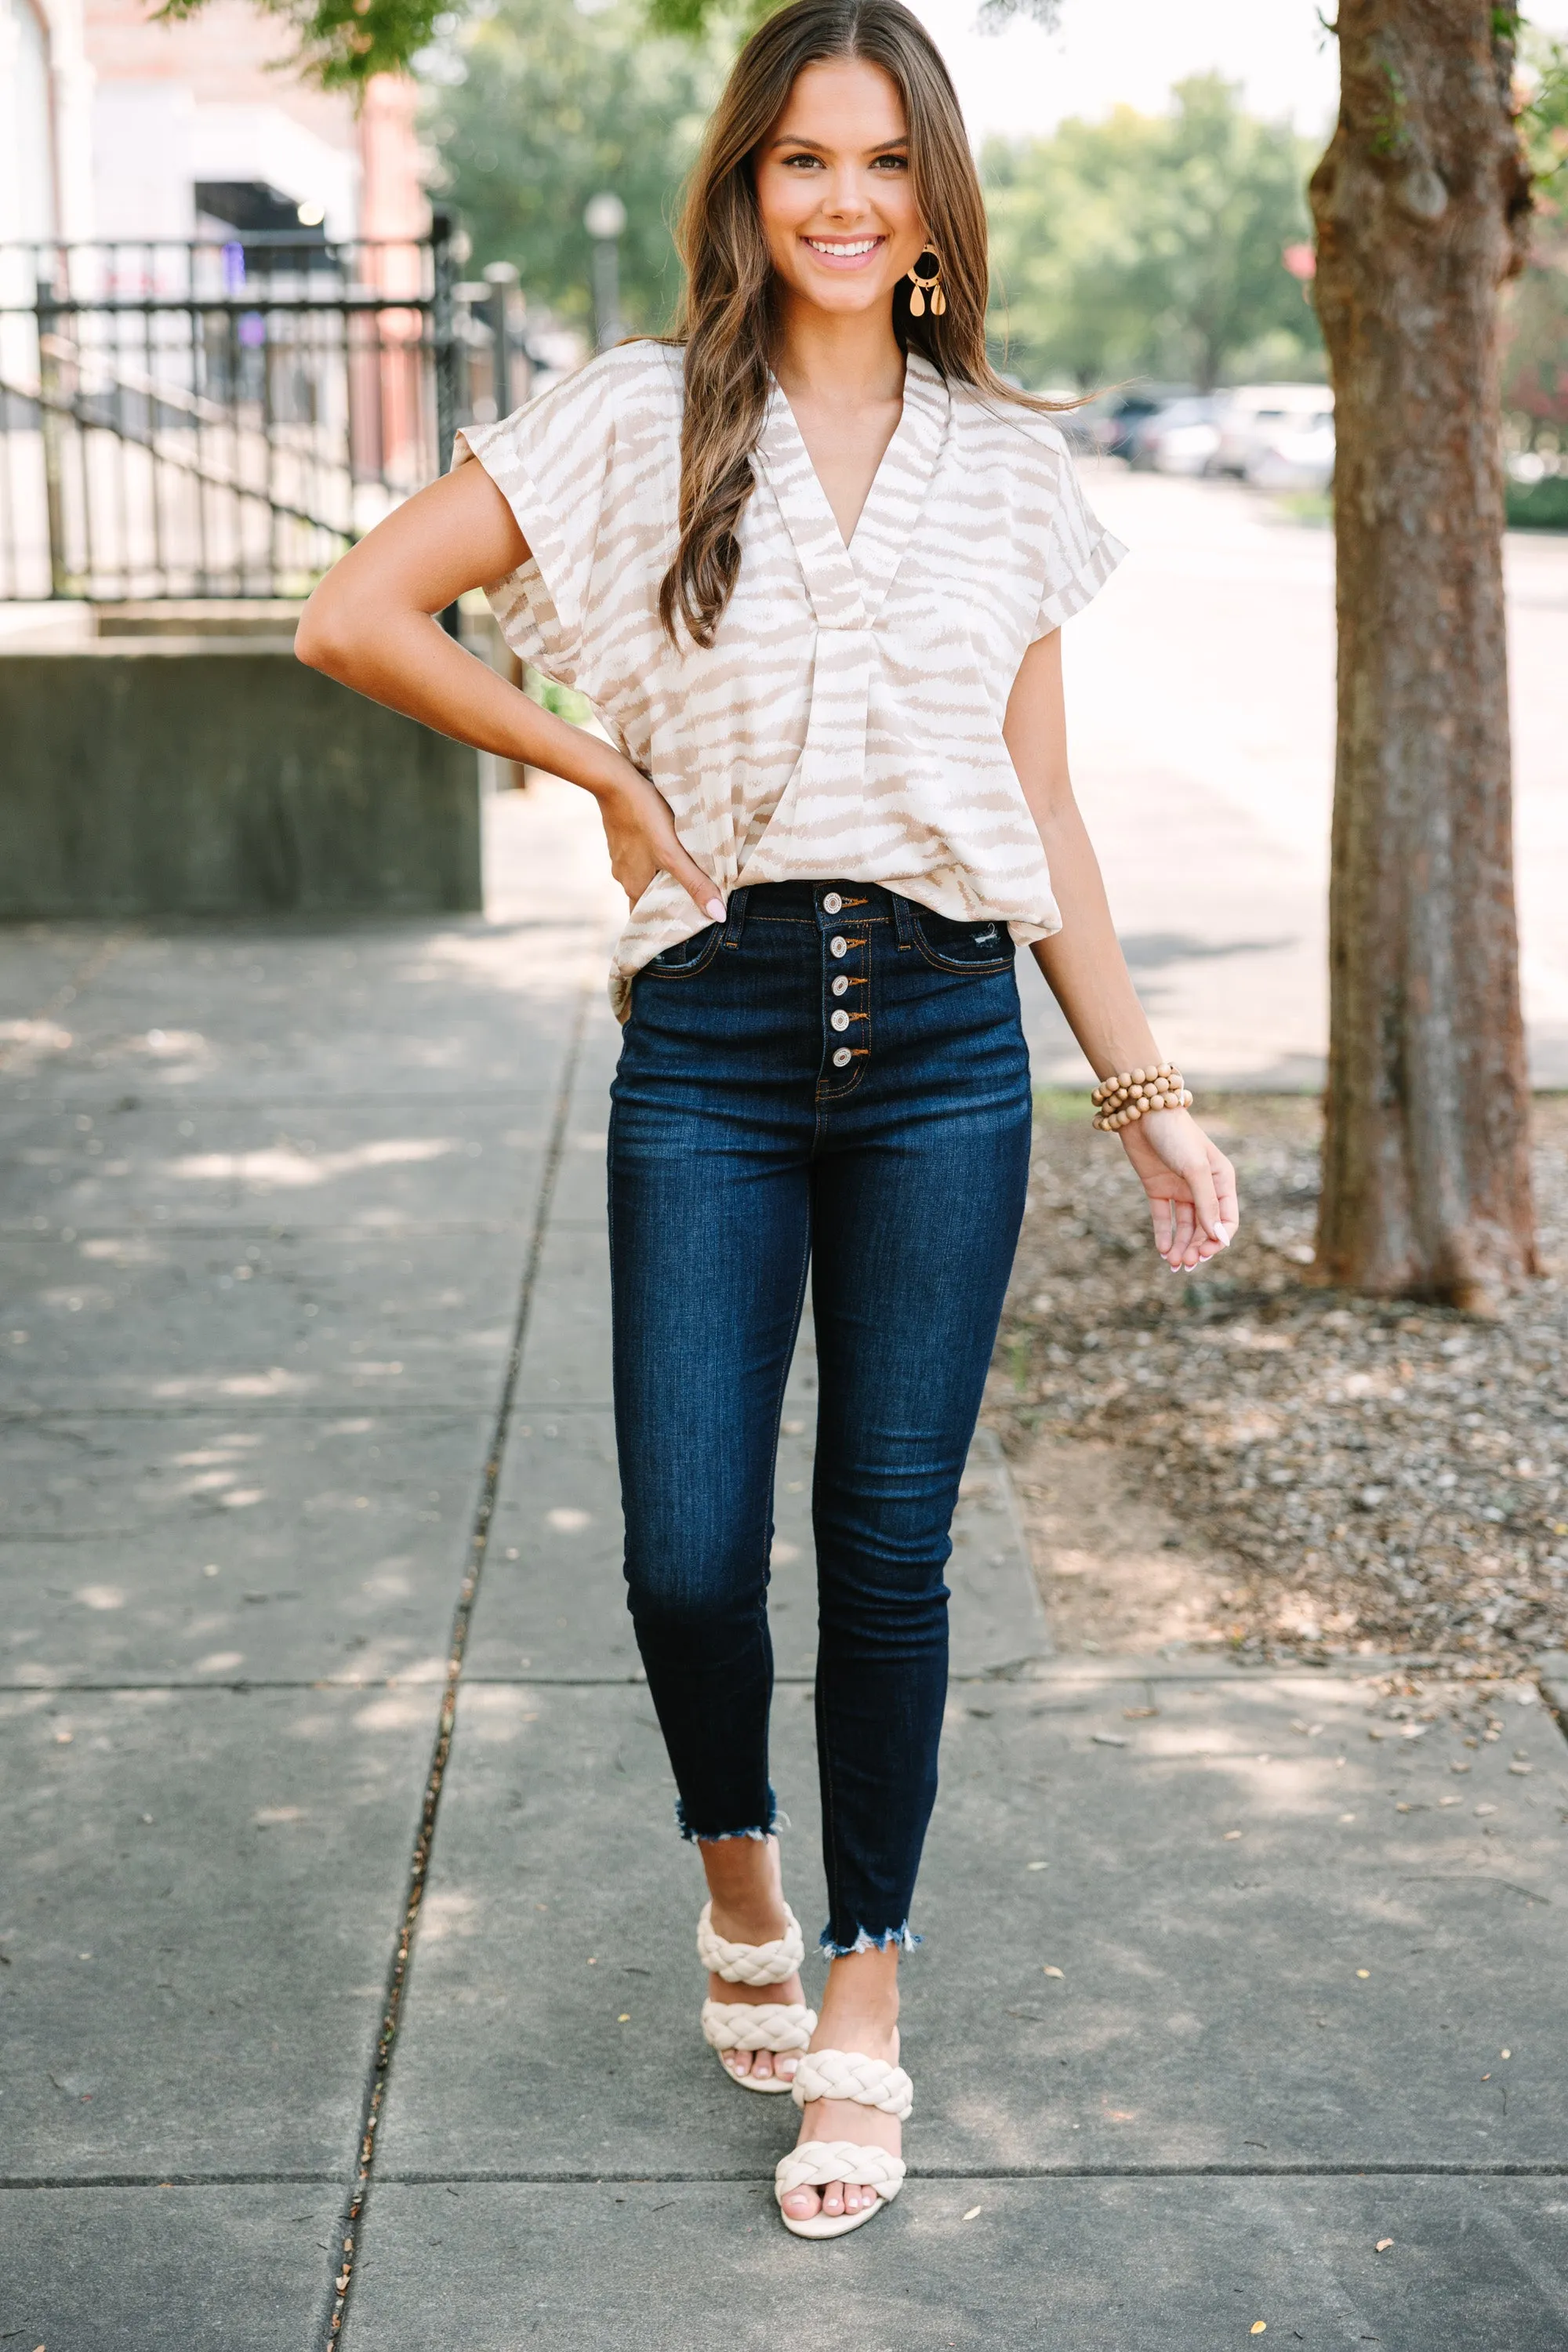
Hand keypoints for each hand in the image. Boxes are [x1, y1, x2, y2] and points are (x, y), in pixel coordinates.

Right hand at [592, 765, 724, 924]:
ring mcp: (619, 857)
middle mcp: (623, 877)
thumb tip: (718, 915)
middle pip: (649, 896)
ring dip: (663, 874)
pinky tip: (668, 844)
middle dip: (670, 897)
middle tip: (695, 894)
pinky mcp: (621, 838)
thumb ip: (696, 884)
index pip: (649, 918)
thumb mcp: (673, 854)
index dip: (667, 922)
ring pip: (645, 874)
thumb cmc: (645, 817)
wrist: (614, 781)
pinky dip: (654, 856)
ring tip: (687, 868)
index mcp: (634, 887)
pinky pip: (640, 855)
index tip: (687, 923)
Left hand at [1117, 1108, 1238, 1270]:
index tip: (1204, 1252)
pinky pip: (1164, 1217)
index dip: (1218, 1239)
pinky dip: (1164, 1235)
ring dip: (1181, 1245)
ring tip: (1173, 1262)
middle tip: (1186, 1262)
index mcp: (1222, 1180)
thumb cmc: (1176, 1135)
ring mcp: (1180, 1188)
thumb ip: (1206, 1204)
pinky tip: (1163, 1250)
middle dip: (1197, 1247)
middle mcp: (1203, 1186)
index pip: (1227, 1219)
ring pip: (1184, 1226)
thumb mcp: (1195, 1169)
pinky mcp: (1158, 1188)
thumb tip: (1218, 1238)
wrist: (1141, 1112)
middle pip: (1205, 1226)